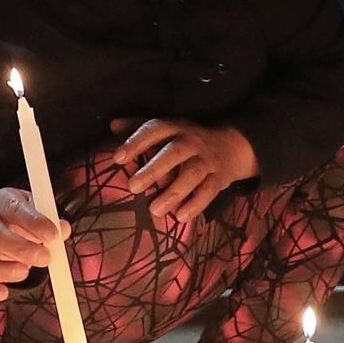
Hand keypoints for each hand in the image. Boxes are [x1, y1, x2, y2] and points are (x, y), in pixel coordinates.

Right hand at [0, 185, 67, 303]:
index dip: (33, 222)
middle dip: (20, 248)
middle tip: (44, 258)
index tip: (53, 235)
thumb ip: (49, 220)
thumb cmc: (20, 218)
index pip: (13, 208)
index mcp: (0, 202)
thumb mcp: (35, 210)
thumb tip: (63, 229)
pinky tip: (3, 293)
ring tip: (24, 272)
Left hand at [116, 119, 258, 234]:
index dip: (136, 142)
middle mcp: (191, 141)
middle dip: (153, 170)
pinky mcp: (219, 178)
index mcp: (174, 128)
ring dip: (174, 192)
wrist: (231, 146)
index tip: (117, 158)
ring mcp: (207, 160)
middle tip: (133, 187)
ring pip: (192, 174)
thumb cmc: (187, 140)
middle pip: (174, 153)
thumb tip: (112, 125)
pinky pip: (209, 191)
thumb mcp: (167, 129)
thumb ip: (139, 126)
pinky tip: (180, 216)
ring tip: (155, 210)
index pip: (154, 130)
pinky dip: (196, 205)